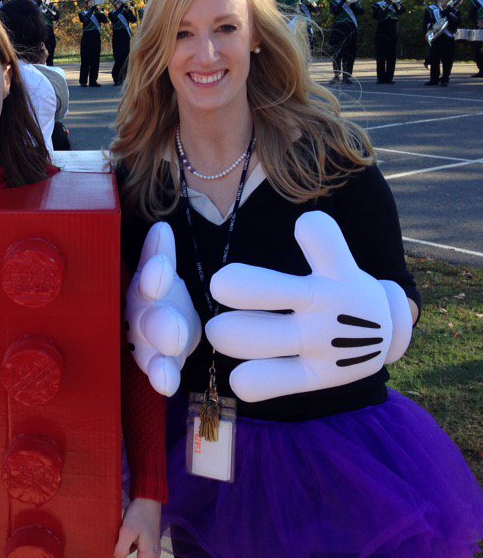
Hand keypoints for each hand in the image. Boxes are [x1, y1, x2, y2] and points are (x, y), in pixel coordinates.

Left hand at [115, 498, 160, 557]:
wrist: (148, 499)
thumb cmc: (139, 514)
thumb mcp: (127, 532)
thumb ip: (121, 549)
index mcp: (149, 555)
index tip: (117, 551)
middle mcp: (153, 554)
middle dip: (124, 554)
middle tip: (117, 545)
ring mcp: (152, 547)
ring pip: (135, 554)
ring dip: (126, 549)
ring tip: (121, 537)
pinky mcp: (149, 541)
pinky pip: (137, 548)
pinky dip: (129, 544)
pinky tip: (125, 535)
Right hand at [126, 223, 200, 396]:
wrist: (165, 323)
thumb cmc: (161, 295)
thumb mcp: (159, 273)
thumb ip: (159, 254)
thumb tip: (161, 227)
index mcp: (143, 289)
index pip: (148, 280)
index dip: (155, 274)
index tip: (162, 266)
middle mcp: (140, 317)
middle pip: (147, 321)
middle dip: (160, 326)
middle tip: (172, 334)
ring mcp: (147, 343)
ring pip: (149, 352)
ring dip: (158, 362)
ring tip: (164, 374)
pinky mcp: (158, 365)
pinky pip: (160, 373)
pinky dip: (162, 379)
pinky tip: (166, 387)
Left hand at [206, 211, 413, 402]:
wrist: (386, 336)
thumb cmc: (343, 291)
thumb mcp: (339, 263)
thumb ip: (321, 242)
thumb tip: (301, 222)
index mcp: (336, 272)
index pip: (325, 241)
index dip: (316, 232)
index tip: (306, 225)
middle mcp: (328, 304)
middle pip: (276, 290)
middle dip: (242, 287)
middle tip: (220, 285)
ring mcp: (323, 341)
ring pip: (268, 338)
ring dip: (236, 335)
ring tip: (218, 332)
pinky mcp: (319, 375)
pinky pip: (282, 379)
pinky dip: (257, 381)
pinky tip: (241, 380)